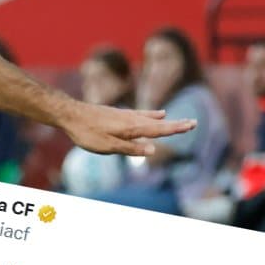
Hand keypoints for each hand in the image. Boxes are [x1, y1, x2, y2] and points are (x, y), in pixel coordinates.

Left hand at [61, 102, 195, 155]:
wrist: (70, 113)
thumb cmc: (87, 132)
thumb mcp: (107, 146)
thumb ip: (130, 148)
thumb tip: (153, 150)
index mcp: (131, 128)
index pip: (158, 130)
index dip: (175, 128)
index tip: (192, 125)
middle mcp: (131, 119)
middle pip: (158, 123)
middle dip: (176, 125)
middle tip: (194, 123)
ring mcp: (125, 115)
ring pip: (151, 118)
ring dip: (167, 120)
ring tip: (181, 121)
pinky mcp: (118, 114)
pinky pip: (141, 114)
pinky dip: (153, 114)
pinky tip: (158, 113)